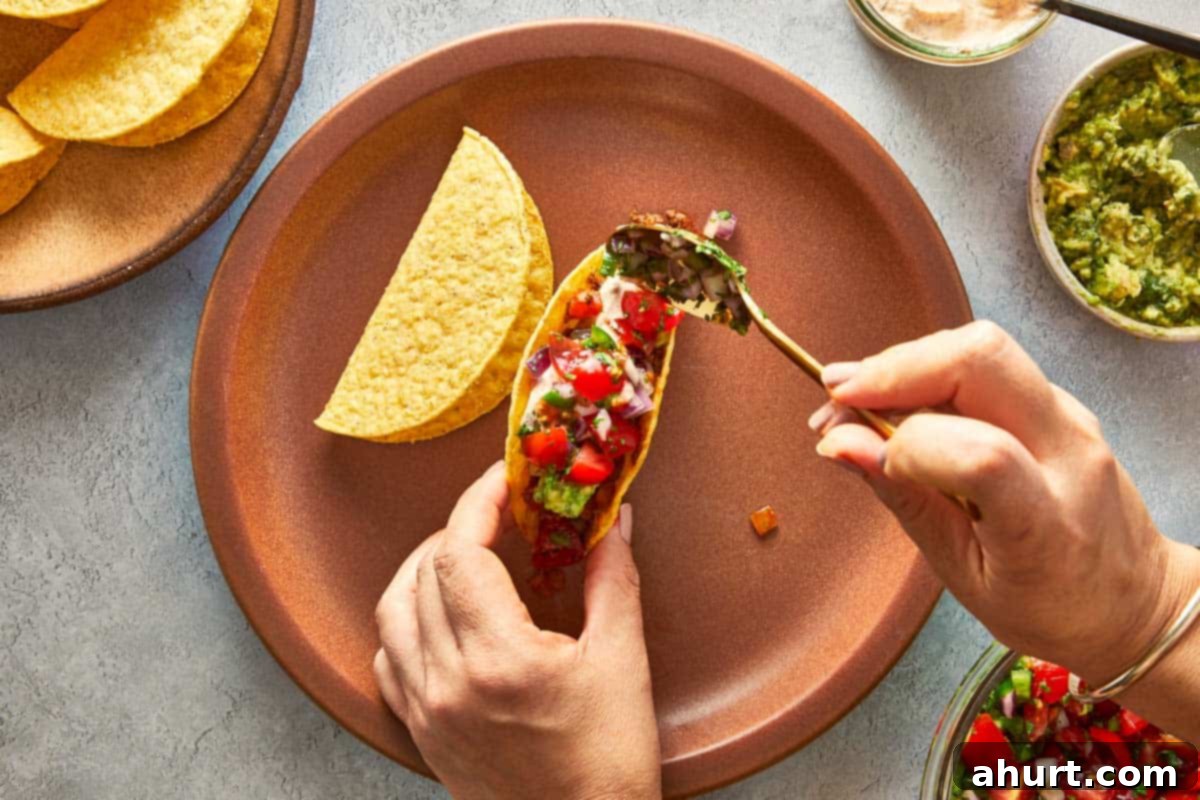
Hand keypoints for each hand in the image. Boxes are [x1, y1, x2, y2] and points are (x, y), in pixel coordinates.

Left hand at [373, 462, 661, 799]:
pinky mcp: (421, 732)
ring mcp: (427, 711)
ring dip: (424, 568)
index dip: (478, 502)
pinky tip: (439, 613)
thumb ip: (613, 577)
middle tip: (501, 514)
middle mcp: (450, 683)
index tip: (505, 480)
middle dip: (460, 528)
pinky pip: (388, 658)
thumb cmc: (609, 757)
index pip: (461, 553)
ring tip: (466, 554)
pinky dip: (405, 620)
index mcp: (501, 660)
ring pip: (393, 609)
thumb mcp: (623, 659)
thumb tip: (615, 519)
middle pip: (425, 571)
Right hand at [810, 321, 1199, 687]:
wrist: (1136, 601)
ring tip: (853, 399)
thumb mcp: (962, 574)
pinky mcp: (1058, 402)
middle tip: (836, 393)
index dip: (907, 442)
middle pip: (983, 359)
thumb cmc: (1047, 604)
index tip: (850, 447)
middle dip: (896, 366)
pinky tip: (894, 401)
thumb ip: (905, 501)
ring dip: (906, 363)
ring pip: (983, 348)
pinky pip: (987, 364)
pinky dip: (928, 371)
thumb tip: (839, 444)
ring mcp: (1069, 416)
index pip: (982, 455)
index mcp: (1046, 522)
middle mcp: (1068, 451)